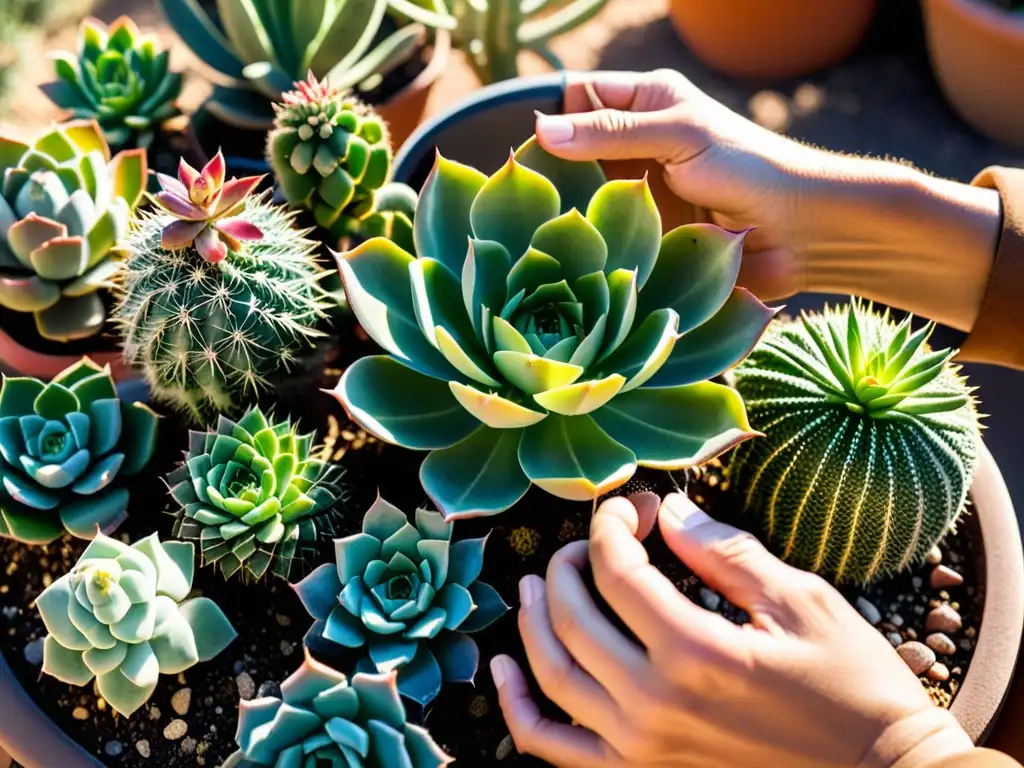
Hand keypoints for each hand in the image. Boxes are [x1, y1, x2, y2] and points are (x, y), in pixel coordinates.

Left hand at [491, 493, 973, 766]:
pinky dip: (519, 709)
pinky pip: (553, 747)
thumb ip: (724, 553)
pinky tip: (503, 671)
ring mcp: (640, 746)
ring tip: (534, 584)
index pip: (616, 570)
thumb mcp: (800, 602)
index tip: (632, 507)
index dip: (612, 525)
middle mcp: (654, 702)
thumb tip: (666, 512)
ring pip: (552, 673)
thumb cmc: (850, 685)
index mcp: (696, 652)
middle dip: (571, 562)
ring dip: (533, 620)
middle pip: (573, 614)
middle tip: (593, 540)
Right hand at [533, 70, 999, 331]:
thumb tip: (540, 130)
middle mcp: (637, 146)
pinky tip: (570, 254)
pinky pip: (605, 236)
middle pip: (573, 151)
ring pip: (584, 197)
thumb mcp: (678, 136)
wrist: (801, 232)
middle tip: (526, 195)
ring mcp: (640, 193)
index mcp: (646, 104)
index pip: (579, 97)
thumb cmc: (749, 168)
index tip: (527, 148)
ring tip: (540, 228)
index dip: (554, 116)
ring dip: (570, 211)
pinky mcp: (645, 236)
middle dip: (553, 170)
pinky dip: (590, 244)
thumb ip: (611, 133)